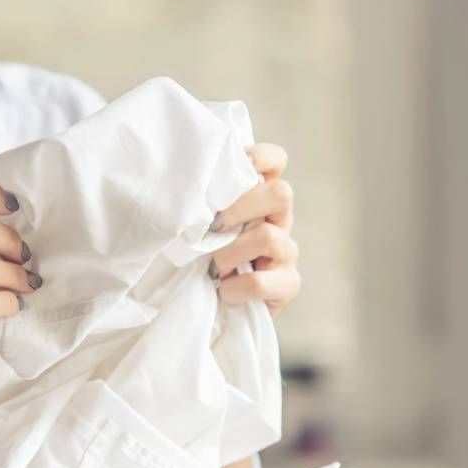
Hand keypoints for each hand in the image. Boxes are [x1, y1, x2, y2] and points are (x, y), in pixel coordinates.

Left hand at [208, 143, 300, 316]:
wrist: (208, 309)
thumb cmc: (198, 260)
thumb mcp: (196, 225)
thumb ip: (201, 203)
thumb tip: (179, 183)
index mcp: (258, 198)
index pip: (275, 161)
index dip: (260, 158)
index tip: (233, 171)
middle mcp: (279, 220)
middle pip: (281, 193)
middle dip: (241, 207)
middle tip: (213, 226)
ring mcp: (286, 252)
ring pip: (268, 237)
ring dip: (229, 253)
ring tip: (213, 269)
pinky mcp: (288, 284)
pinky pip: (261, 281)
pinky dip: (234, 287)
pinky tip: (223, 290)